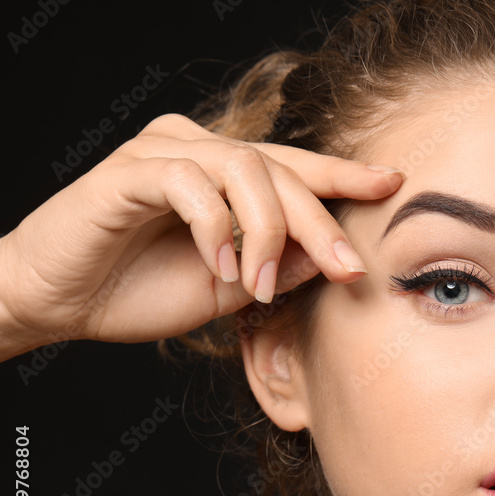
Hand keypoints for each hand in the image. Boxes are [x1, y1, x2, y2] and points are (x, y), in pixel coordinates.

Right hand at [0, 114, 403, 360]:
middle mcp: (198, 150)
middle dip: (321, 221)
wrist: (58, 303)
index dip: (344, 175)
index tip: (392, 183)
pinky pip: (191, 183)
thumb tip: (329, 256)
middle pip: (281, 168)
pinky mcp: (129, 170)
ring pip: (245, 166)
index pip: (294, 166)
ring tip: (259, 285)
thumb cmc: (139, 291)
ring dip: (266, 232)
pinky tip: (221, 267)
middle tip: (346, 268)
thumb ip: (278, 265)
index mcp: (223, 174)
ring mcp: (163, 153)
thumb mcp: (229, 288)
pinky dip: (216, 228)